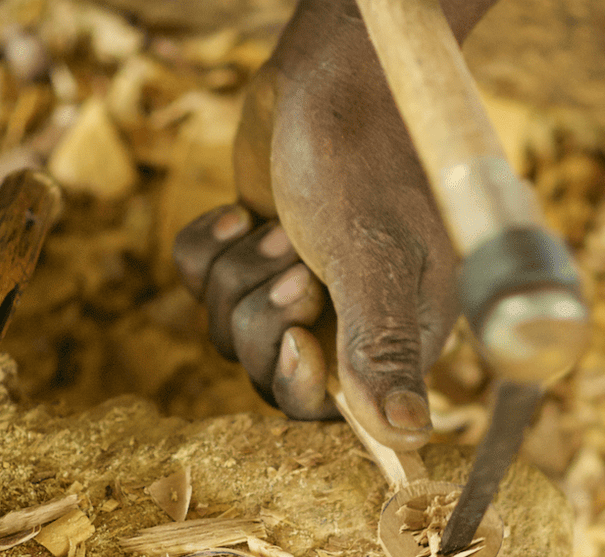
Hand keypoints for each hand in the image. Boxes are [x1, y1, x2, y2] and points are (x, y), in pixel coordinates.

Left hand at [173, 1, 460, 451]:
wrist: (332, 74)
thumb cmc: (365, 158)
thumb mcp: (374, 255)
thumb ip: (382, 346)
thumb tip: (408, 434)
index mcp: (400, 333)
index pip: (339, 412)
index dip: (301, 386)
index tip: (296, 338)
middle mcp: (352, 322)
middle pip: (269, 376)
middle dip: (263, 317)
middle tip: (294, 262)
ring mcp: (298, 290)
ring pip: (227, 334)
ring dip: (237, 276)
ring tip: (275, 226)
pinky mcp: (252, 257)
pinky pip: (197, 288)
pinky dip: (207, 249)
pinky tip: (239, 215)